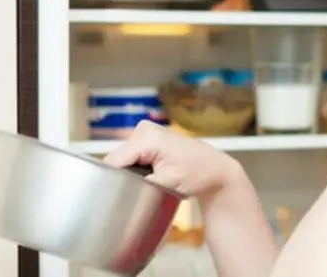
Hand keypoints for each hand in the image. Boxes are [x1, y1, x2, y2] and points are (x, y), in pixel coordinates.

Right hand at [102, 121, 241, 197]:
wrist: (214, 168)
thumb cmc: (196, 175)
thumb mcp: (166, 183)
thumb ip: (138, 184)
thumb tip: (116, 189)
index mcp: (147, 138)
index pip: (113, 161)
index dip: (112, 180)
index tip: (117, 196)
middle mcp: (144, 129)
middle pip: (117, 158)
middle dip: (122, 176)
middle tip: (138, 191)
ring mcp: (146, 131)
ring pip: (123, 158)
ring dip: (129, 172)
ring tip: (146, 183)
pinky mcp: (148, 136)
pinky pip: (132, 155)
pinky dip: (136, 167)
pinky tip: (149, 175)